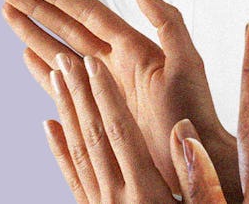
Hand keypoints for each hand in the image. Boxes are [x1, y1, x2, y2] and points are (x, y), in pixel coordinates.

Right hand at [1, 0, 239, 199]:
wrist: (191, 153)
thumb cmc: (194, 110)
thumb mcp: (186, 61)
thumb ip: (167, 22)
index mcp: (133, 45)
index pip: (88, 13)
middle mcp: (114, 60)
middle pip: (67, 26)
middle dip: (36, 7)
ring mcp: (102, 83)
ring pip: (59, 50)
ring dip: (33, 31)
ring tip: (6, 12)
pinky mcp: (95, 107)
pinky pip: (62, 82)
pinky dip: (43, 68)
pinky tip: (27, 54)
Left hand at [43, 53, 173, 202]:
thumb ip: (198, 174)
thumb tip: (184, 130)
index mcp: (145, 192)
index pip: (120, 132)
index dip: (106, 94)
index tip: (93, 63)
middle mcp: (116, 198)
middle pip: (92, 136)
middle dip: (79, 93)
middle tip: (65, 58)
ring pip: (78, 152)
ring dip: (66, 111)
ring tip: (55, 78)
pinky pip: (72, 177)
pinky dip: (59, 148)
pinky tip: (50, 126)